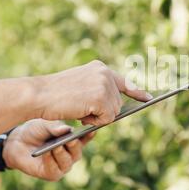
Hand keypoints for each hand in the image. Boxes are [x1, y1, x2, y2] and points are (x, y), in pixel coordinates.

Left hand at [2, 119, 94, 180]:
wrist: (16, 142)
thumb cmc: (34, 131)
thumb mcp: (45, 125)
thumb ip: (55, 127)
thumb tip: (67, 130)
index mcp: (73, 140)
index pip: (85, 139)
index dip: (89, 135)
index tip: (92, 130)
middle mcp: (70, 154)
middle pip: (77, 152)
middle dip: (74, 146)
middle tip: (71, 140)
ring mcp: (62, 165)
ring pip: (67, 162)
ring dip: (62, 154)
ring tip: (57, 146)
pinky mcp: (51, 174)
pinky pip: (55, 170)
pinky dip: (51, 161)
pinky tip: (47, 153)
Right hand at [34, 60, 151, 125]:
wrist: (38, 95)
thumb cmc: (55, 95)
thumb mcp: (80, 87)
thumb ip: (98, 91)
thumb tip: (116, 108)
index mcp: (100, 68)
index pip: (124, 81)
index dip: (137, 92)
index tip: (149, 98)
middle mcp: (105, 73)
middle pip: (117, 103)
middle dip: (102, 112)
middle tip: (82, 107)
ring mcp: (104, 84)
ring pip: (113, 112)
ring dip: (97, 117)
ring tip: (79, 109)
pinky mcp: (101, 97)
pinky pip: (108, 118)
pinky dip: (95, 121)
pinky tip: (81, 113)